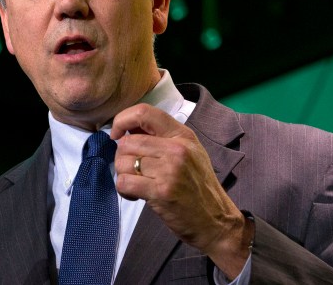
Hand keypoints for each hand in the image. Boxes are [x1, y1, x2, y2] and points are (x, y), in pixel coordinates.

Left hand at [110, 104, 252, 277]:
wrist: (215, 220)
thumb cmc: (197, 186)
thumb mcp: (188, 153)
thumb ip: (161, 138)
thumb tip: (127, 129)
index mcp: (182, 135)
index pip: (144, 112)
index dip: (123, 120)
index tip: (117, 134)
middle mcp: (177, 148)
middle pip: (127, 142)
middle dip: (121, 157)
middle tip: (132, 170)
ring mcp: (170, 170)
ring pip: (123, 161)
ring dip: (122, 174)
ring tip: (136, 183)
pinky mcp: (161, 191)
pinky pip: (124, 182)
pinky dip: (123, 189)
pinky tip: (135, 194)